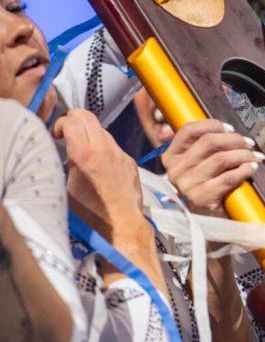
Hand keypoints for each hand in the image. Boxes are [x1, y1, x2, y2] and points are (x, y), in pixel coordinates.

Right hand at [53, 109, 144, 240]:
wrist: (121, 225)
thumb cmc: (91, 214)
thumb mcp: (65, 189)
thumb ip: (63, 165)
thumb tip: (57, 154)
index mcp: (84, 154)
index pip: (71, 121)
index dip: (61, 124)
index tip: (57, 134)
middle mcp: (104, 149)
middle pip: (88, 116)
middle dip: (74, 119)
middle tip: (67, 130)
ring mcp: (119, 154)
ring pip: (102, 130)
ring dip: (90, 133)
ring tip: (82, 149)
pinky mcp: (129, 161)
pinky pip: (114, 146)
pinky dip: (104, 148)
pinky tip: (99, 164)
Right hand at [163, 120, 263, 215]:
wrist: (205, 221)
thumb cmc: (205, 187)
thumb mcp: (196, 166)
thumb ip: (203, 148)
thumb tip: (229, 131)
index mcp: (171, 157)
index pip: (189, 130)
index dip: (212, 125)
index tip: (230, 128)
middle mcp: (176, 169)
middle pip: (208, 141)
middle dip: (234, 139)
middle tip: (249, 143)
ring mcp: (187, 184)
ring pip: (220, 158)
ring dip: (243, 154)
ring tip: (255, 157)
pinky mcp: (201, 197)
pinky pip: (228, 178)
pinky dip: (243, 171)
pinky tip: (251, 169)